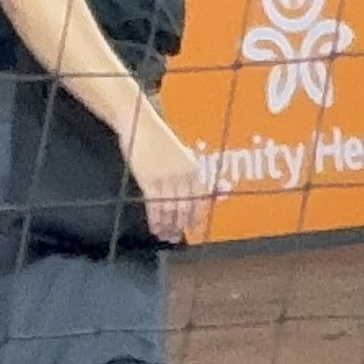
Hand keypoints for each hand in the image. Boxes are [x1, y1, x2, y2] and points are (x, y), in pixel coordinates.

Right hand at [121, 102, 211, 244]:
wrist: (140, 126)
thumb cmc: (161, 140)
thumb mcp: (183, 154)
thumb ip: (195, 175)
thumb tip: (223, 191)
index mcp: (194, 167)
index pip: (199, 199)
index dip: (197, 217)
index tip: (194, 229)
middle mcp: (182, 174)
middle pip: (185, 207)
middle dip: (181, 225)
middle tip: (177, 238)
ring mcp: (165, 177)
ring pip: (169, 209)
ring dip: (168, 225)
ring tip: (166, 236)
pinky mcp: (148, 179)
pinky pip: (154, 205)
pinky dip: (155, 219)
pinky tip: (155, 228)